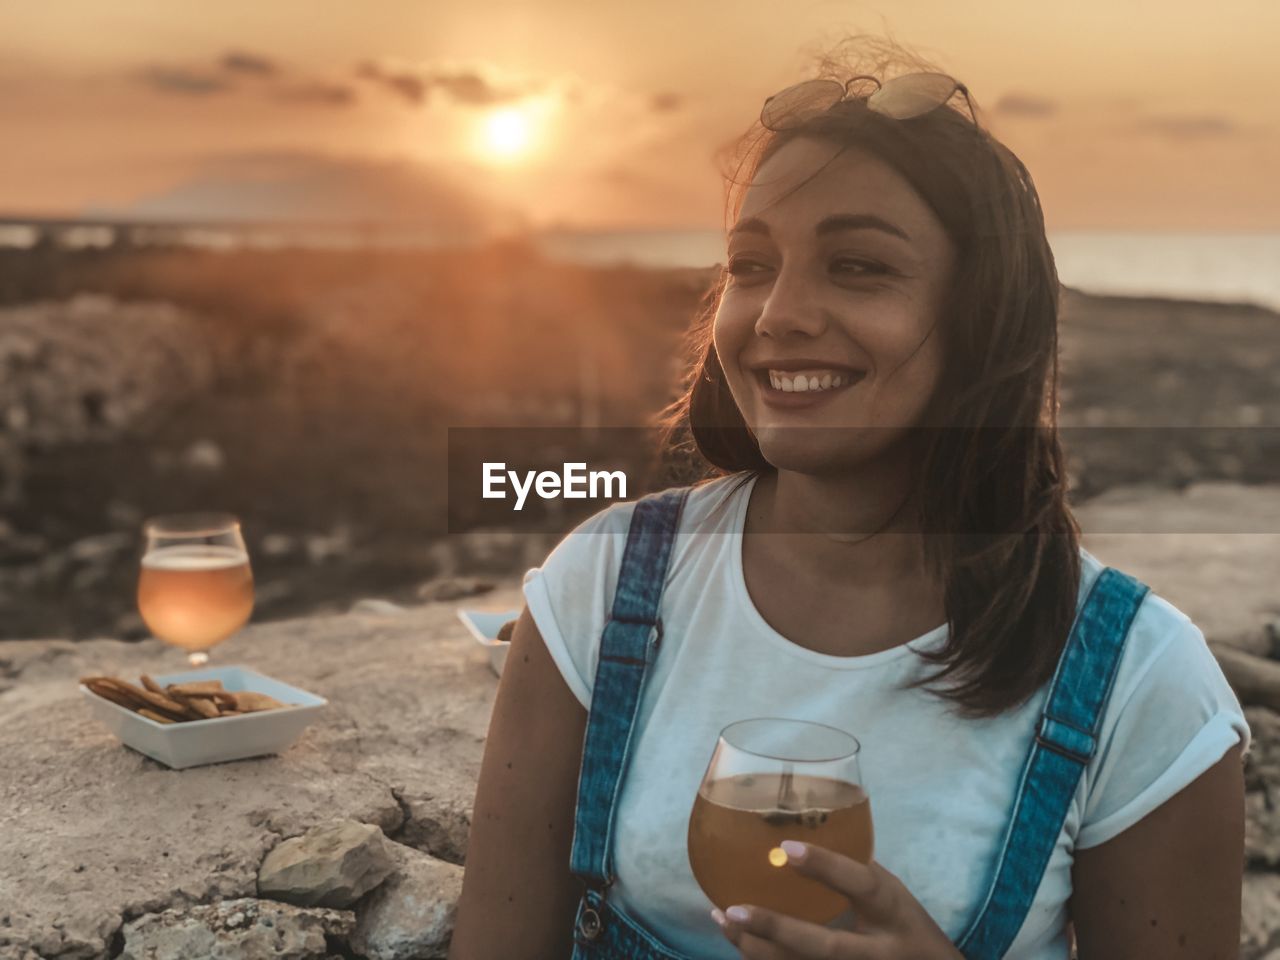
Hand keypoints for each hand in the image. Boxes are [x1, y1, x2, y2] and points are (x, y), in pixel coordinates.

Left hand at [711, 840, 961, 958]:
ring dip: (757, 950)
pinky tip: (740, 944)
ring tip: (724, 921)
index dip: (826, 867)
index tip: (785, 848)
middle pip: (825, 947)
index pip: (863, 886)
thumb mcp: (894, 896)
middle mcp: (877, 952)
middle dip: (776, 930)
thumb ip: (856, 873)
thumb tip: (803, 837)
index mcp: (894, 913)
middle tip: (733, 910)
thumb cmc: (908, 928)